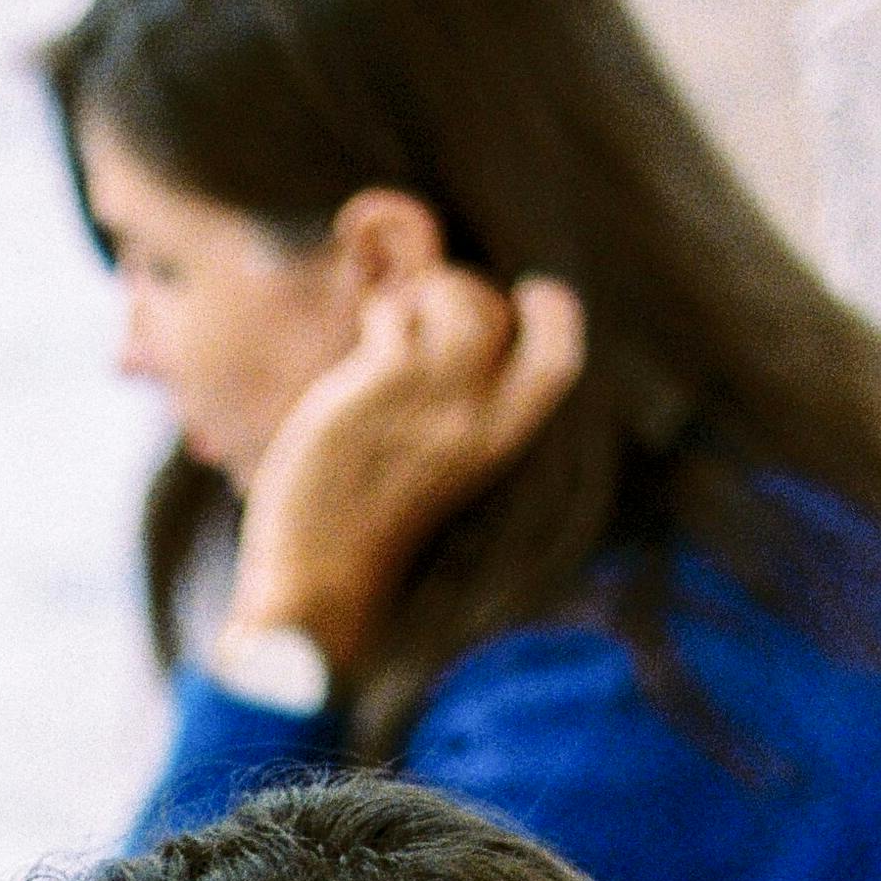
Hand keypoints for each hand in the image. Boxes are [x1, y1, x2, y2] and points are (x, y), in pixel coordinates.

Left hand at [231, 265, 587, 672]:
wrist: (321, 586)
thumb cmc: (372, 527)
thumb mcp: (447, 469)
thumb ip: (464, 410)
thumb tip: (455, 331)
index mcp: (503, 443)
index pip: (560, 355)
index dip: (551, 311)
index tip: (526, 295)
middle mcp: (477, 418)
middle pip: (497, 312)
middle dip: (463, 294)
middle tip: (425, 318)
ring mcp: (430, 400)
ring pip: (454, 298)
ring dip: (421, 295)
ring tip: (392, 328)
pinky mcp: (378, 389)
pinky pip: (394, 315)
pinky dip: (381, 316)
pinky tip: (360, 352)